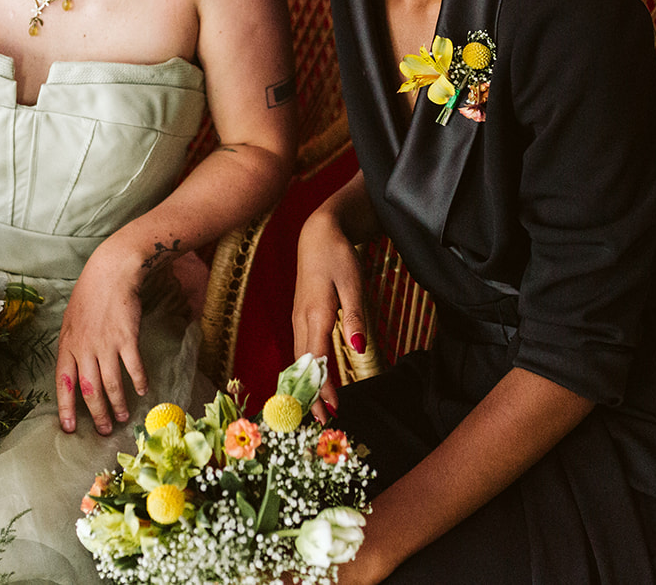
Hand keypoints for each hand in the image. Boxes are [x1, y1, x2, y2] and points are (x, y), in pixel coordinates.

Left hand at [55, 241, 147, 434]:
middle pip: (89, 390)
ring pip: (111, 384)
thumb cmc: (89, 296)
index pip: (63, 384)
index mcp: (67, 345)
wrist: (110, 273)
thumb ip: (72, 347)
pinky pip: (133, 367)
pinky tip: (143, 390)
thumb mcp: (70, 322)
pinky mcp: (127, 338)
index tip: (68, 428)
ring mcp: (106, 344)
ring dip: (118, 404)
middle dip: (97, 414)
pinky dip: (139, 381)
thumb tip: (73, 371)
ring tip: (124, 417)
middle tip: (104, 430)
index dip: (66, 408)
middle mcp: (84, 348)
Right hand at [292, 210, 365, 423]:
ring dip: (306, 385)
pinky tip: (314, 380)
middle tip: (322, 422)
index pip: (317, 361)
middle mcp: (301, 321)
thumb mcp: (353, 283)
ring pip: (299, 359)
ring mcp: (298, 319)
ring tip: (317, 408)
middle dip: (311, 395)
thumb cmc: (338, 256)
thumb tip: (357, 346)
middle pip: (303, 366)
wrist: (318, 234)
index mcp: (315, 314)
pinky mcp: (300, 316)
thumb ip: (355, 316)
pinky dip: (306, 369)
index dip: (323, 388)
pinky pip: (301, 349)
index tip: (333, 411)